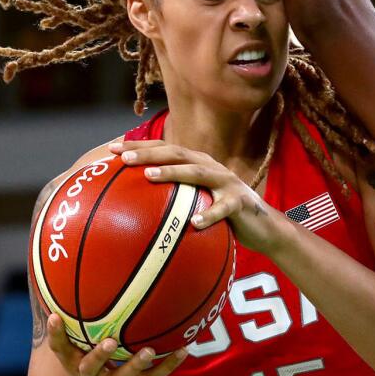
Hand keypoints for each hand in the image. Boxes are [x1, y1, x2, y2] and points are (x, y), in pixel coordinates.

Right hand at [45, 314, 186, 375]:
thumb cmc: (91, 367)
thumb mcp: (79, 352)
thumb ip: (80, 325)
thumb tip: (78, 282)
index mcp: (75, 363)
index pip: (60, 349)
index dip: (55, 334)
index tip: (55, 316)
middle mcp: (90, 375)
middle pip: (90, 367)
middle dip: (99, 355)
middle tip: (109, 342)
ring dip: (137, 363)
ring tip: (149, 350)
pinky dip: (169, 364)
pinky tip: (183, 349)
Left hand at [111, 140, 291, 253]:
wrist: (263, 229)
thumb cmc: (222, 217)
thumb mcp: (197, 204)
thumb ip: (173, 200)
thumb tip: (133, 212)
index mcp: (197, 165)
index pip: (164, 150)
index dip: (139, 147)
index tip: (110, 150)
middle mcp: (211, 167)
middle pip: (177, 153)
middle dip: (149, 153)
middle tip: (124, 158)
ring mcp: (227, 183)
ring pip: (197, 172)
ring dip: (173, 172)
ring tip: (150, 176)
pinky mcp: (240, 202)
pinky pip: (223, 208)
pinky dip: (209, 215)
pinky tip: (194, 224)